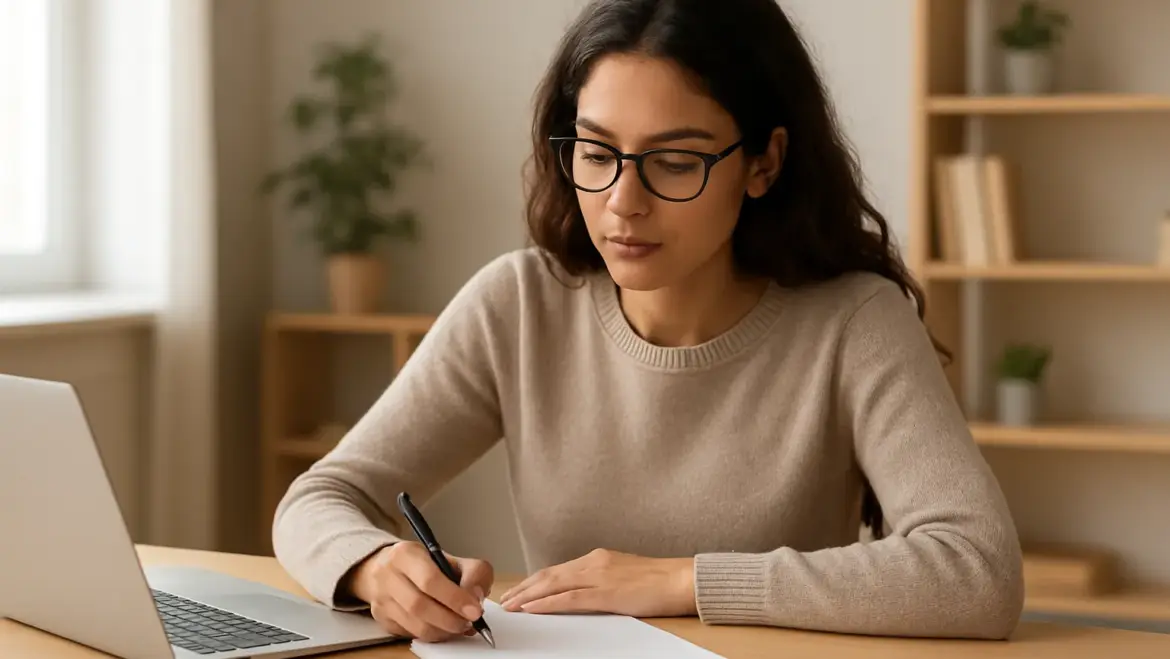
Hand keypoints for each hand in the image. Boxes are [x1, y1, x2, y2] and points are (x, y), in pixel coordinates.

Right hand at [347, 541, 493, 642]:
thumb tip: (476, 598)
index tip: (474, 610)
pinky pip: (410, 634)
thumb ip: (472, 573)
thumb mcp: (451, 558)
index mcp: (405, 554)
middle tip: (469, 622)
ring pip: (414, 625)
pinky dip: (432, 635)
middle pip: (419, 605)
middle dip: (450, 619)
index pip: (429, 579)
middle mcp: (387, 575)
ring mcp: (381, 599)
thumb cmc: (424, 565)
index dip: (454, 598)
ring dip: (443, 630)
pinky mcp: (382, 618)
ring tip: (459, 626)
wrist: (389, 569)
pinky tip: (443, 628)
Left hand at [499, 548, 695, 617]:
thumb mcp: (624, 575)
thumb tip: (586, 591)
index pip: (557, 570)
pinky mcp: (606, 593)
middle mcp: (594, 563)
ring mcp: (599, 576)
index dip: (534, 581)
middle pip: (549, 575)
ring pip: (553, 584)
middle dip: (524, 587)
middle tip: (504, 599)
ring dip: (527, 595)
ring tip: (510, 605)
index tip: (519, 590)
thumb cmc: (660, 581)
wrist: (681, 579)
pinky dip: (546, 603)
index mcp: (598, 558)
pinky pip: (568, 598)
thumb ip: (603, 580)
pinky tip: (531, 608)